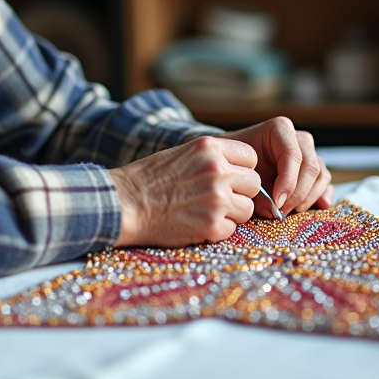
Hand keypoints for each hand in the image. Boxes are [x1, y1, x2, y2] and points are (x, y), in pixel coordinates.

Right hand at [110, 136, 261, 246]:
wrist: (125, 204)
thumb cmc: (149, 179)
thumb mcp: (182, 153)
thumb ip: (212, 157)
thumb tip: (238, 168)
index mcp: (209, 147)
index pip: (251, 157)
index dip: (242, 170)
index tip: (230, 179)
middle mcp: (217, 170)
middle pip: (253, 183)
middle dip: (240, 193)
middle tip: (218, 199)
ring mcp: (216, 198)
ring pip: (247, 208)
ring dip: (231, 213)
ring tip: (205, 212)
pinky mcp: (211, 224)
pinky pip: (232, 229)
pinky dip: (217, 230)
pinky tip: (196, 224)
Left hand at [222, 117, 332, 217]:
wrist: (237, 163)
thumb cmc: (238, 163)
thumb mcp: (241, 171)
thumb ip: (255, 189)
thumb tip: (273, 210)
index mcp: (279, 129)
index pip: (292, 155)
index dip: (288, 181)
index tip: (277, 203)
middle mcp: (298, 139)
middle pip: (310, 166)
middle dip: (297, 193)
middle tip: (281, 211)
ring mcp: (309, 153)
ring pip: (320, 175)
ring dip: (308, 197)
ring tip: (290, 211)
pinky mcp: (314, 170)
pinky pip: (325, 181)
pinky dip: (323, 194)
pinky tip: (320, 205)